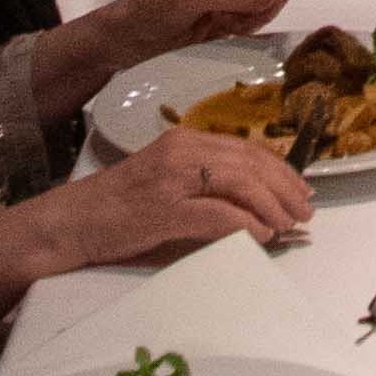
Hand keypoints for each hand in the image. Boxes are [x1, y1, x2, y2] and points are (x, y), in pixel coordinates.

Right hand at [39, 125, 317, 268]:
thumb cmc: (118, 208)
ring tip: (289, 225)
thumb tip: (255, 206)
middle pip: (249, 162)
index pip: (245, 148)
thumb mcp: (166, 184)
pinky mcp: (162, 209)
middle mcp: (180, 150)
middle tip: (306, 211)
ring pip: (239, 182)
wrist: (70, 222)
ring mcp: (171, 178)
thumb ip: (204, 186)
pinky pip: (217, 213)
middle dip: (285, 187)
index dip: (280, 169)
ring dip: (272, 205)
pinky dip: (246, 224)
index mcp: (183, 139)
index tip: (302, 189)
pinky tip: (261, 235)